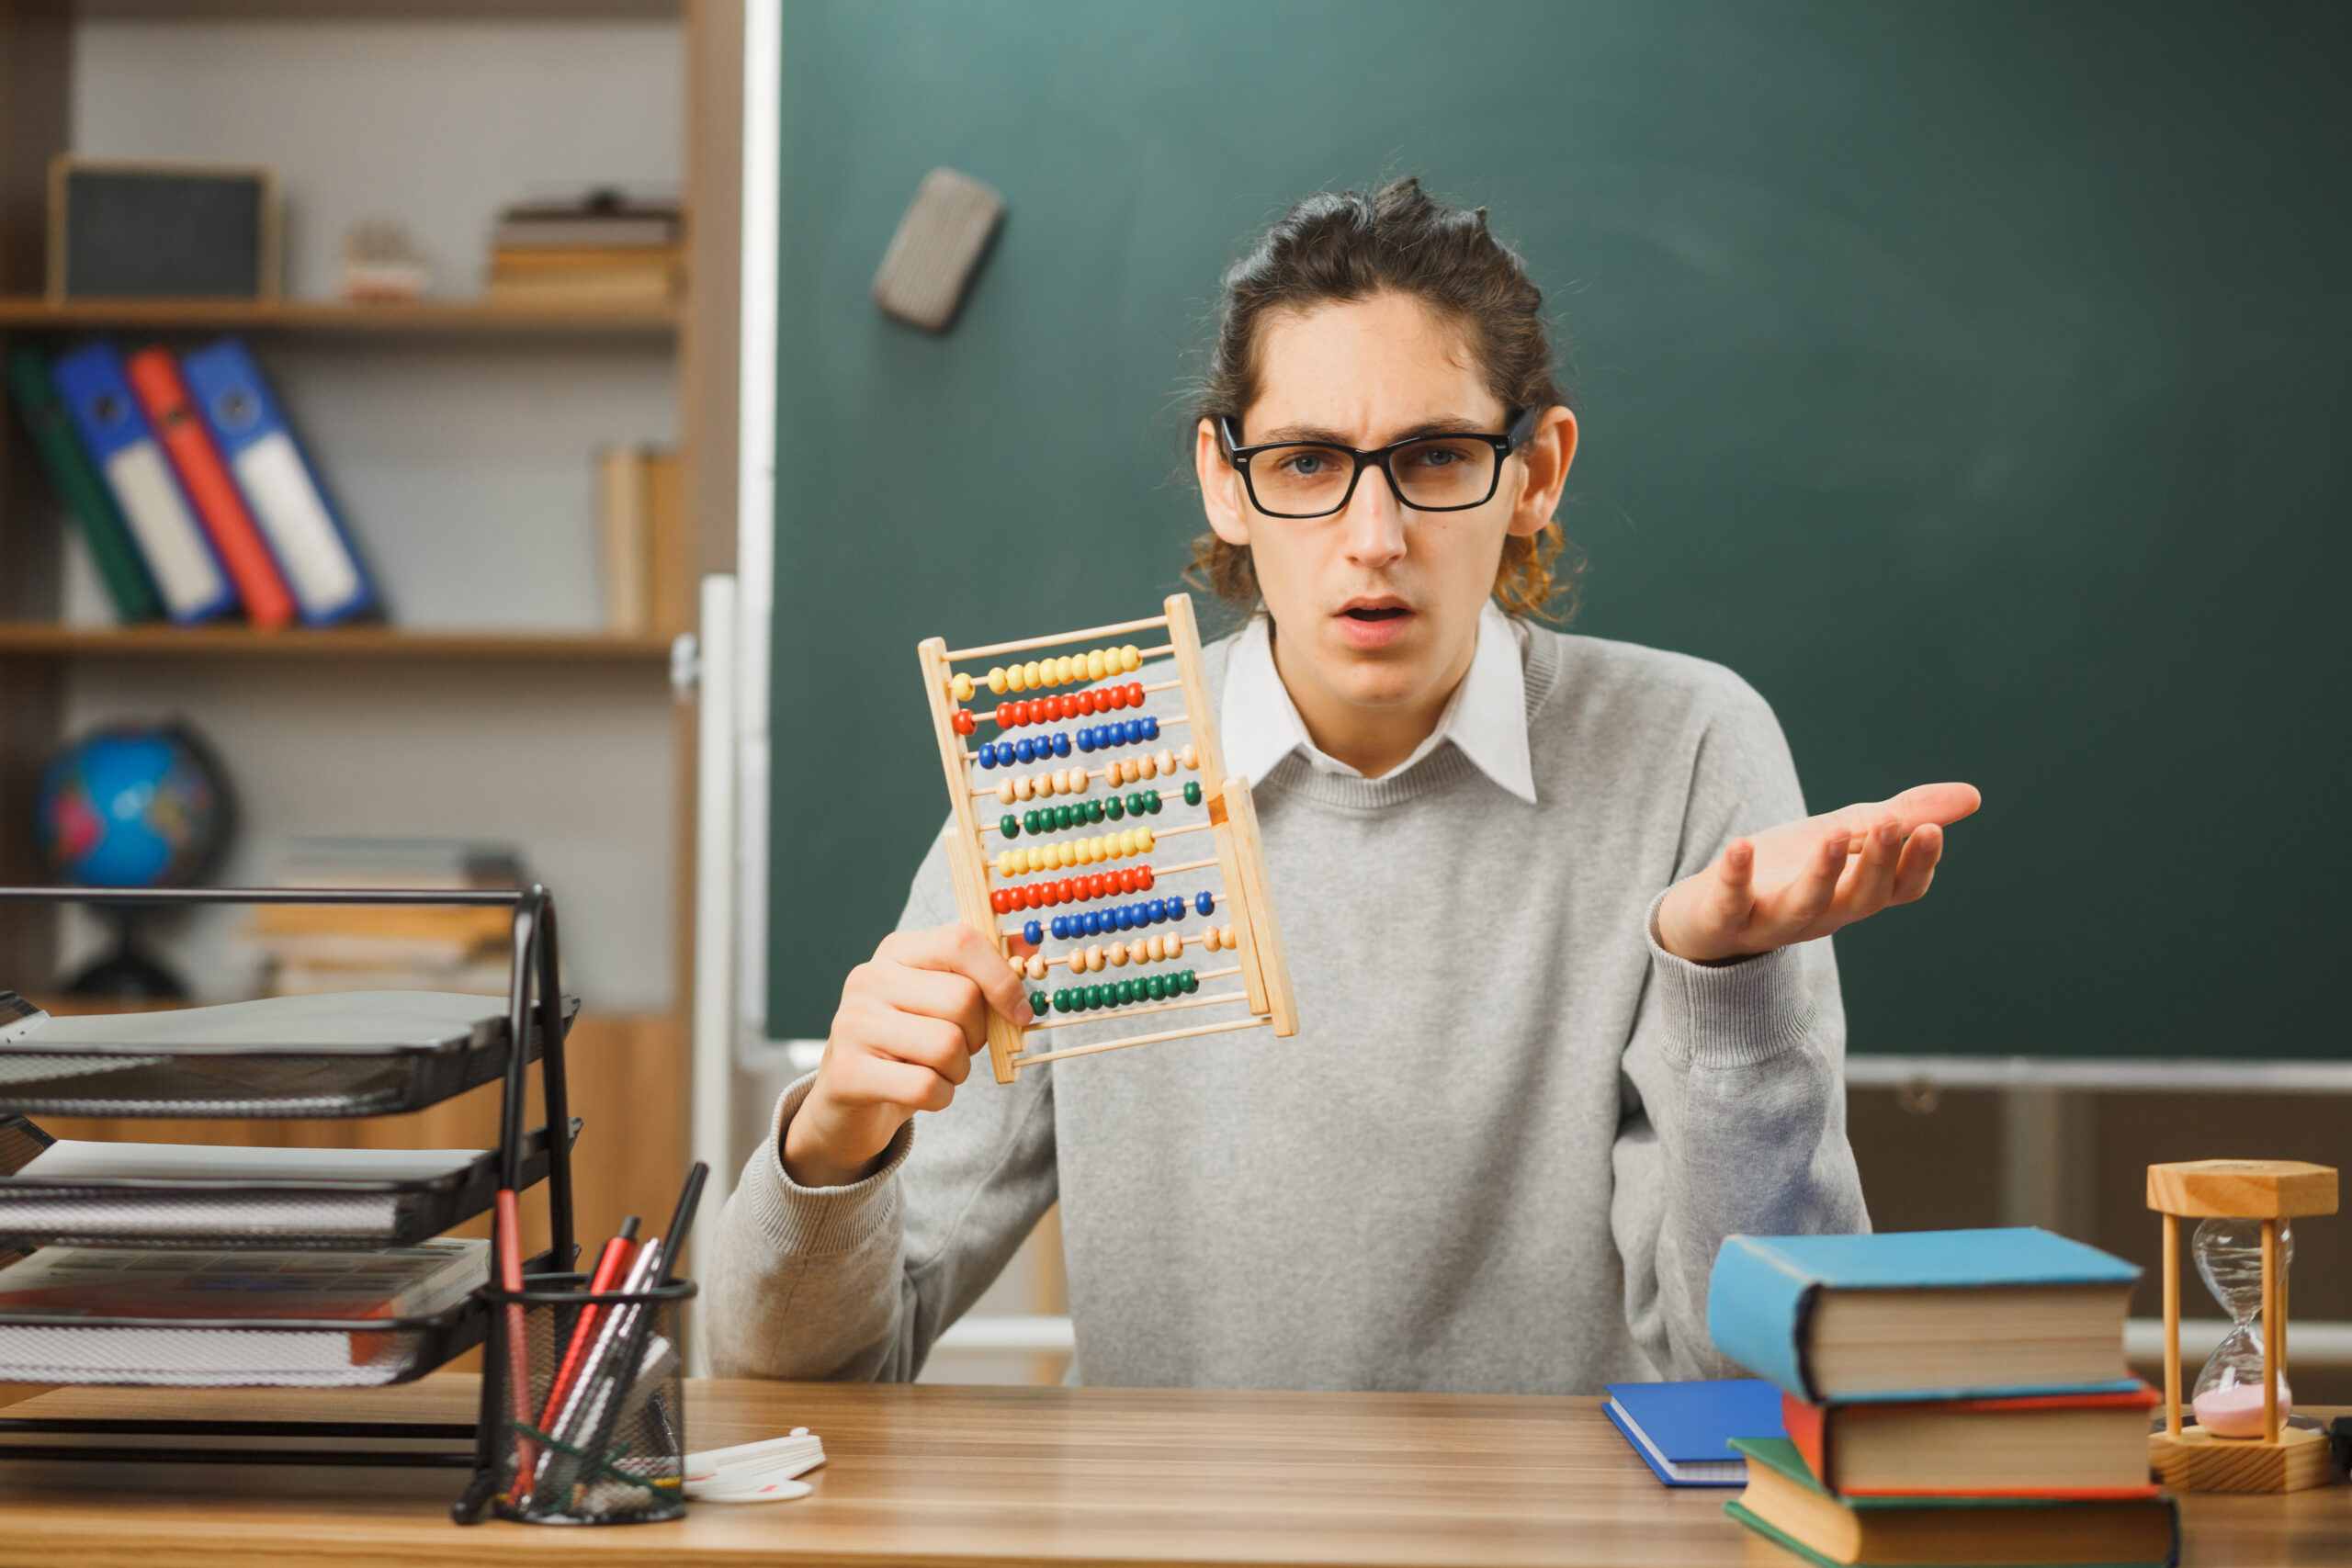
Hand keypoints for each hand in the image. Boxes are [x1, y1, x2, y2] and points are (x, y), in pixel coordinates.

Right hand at [782, 923, 1033, 1187]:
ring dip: (959, 1070)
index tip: (1020, 1013)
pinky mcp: (847, 1072)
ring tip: (938, 1070)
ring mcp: (853, 1024)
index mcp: (897, 951)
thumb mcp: (943, 1001)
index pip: (960, 941)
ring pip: (947, 1046)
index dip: (1002, 978)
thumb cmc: (910, 1045)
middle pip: (961, 999)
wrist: (848, 1101)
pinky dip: (941, 1097)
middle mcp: (869, 978)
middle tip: (961, 1049)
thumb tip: (1033, 950)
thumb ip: (986, 974)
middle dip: (978, 1036)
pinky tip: (922, 1092)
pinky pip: (926, 1087)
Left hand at [1654, 783, 1981, 964]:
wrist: (1710, 912)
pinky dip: (1737, 878)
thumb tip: (1974, 796)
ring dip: (1822, 873)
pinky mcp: (1724, 917)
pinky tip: (1740, 846)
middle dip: (1877, 862)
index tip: (1930, 830)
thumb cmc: (1789, 870)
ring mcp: (1773, 920)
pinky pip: (1731, 904)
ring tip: (1832, 834)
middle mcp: (1823, 914)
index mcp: (1856, 895)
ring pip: (1805, 905)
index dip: (1916, 864)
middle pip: (1861, 897)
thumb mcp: (1846, 835)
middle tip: (1890, 823)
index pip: (1900, 889)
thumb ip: (1902, 816)